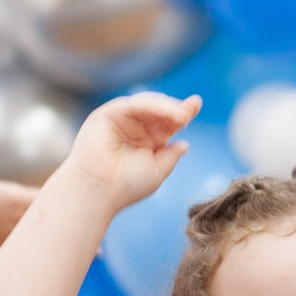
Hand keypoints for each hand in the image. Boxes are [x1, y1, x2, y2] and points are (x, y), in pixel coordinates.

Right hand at [65, 93, 198, 211]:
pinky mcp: (109, 114)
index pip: (167, 122)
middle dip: (176, 109)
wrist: (99, 190)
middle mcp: (133, 128)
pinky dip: (153, 106)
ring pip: (148, 104)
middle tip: (190, 112)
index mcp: (145, 142)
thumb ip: (171, 156)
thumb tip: (185, 144)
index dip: (182, 113)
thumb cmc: (126, 186)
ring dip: (167, 107)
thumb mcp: (158, 171)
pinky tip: (168, 113)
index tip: (196, 105)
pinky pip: (134, 104)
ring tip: (182, 116)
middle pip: (160, 111)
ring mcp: (121, 119)